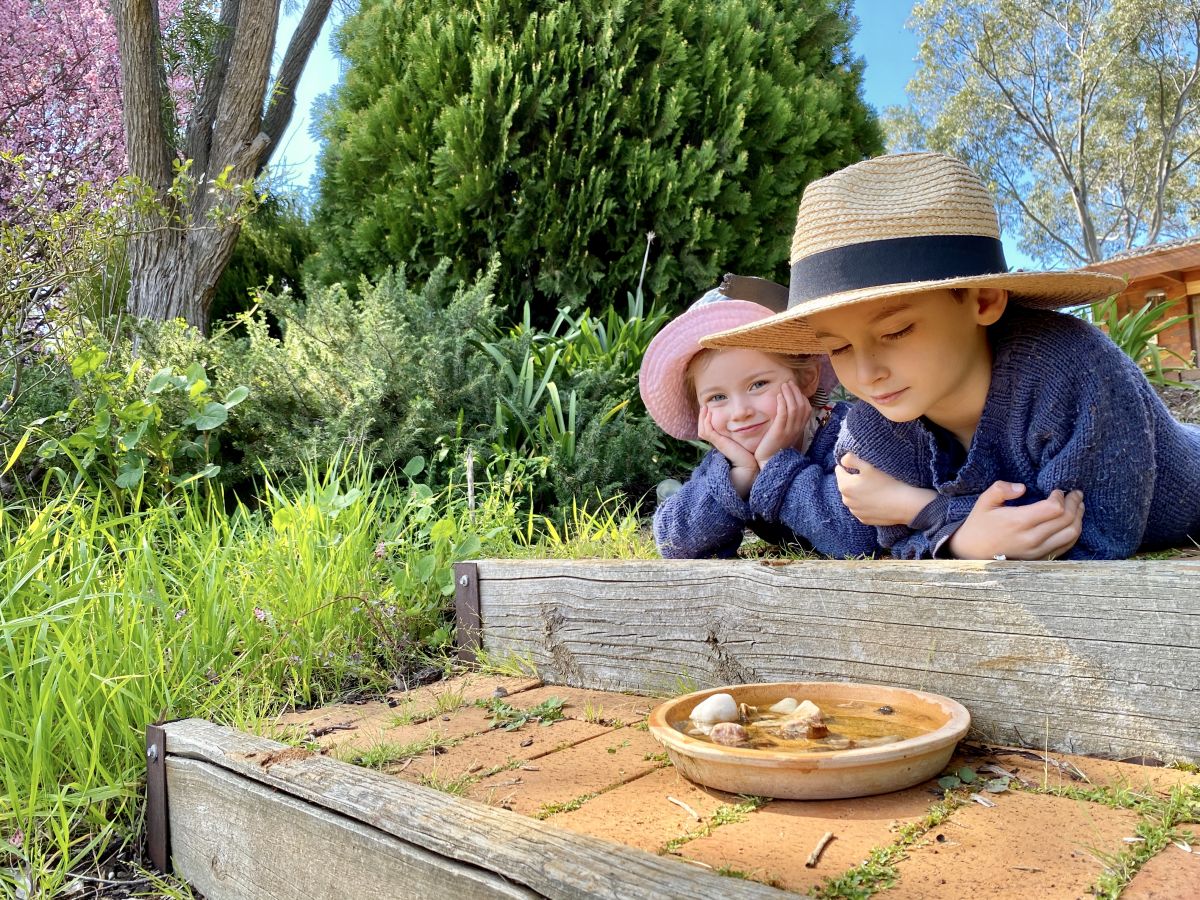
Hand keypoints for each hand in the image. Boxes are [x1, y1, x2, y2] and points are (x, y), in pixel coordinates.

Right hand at [698, 407, 757, 498]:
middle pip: (703, 430)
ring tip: (705, 407)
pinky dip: (706, 422)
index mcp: (721, 442)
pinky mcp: (719, 443)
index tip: (709, 410)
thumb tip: (746, 422)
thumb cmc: (750, 455)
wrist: (751, 466)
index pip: (708, 431)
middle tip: (704, 407)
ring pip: (703, 430)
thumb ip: (740, 434)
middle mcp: (717, 442)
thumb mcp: (743, 442)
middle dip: (702, 418)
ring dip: (702, 418)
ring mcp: (717, 443)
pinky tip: (709, 414)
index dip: (706, 421)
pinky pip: (708, 431)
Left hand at [754, 381, 811, 465]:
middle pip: (801, 406)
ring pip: (794, 408)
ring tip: (784, 385)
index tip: (794, 388)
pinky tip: (778, 395)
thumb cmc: (774, 447)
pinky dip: (782, 403)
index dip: (801, 396)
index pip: (806, 409)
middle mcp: (797, 429)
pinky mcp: (779, 432)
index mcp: (799, 429)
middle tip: (789, 382)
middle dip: (795, 392)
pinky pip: (783, 414)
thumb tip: (785, 409)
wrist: (769, 462)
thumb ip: (787, 422)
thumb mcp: (785, 433)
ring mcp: (789, 430)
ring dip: (789, 394)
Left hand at [836, 452, 938, 525]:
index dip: (850, 466)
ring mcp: (855, 511)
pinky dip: (865, 504)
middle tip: (871, 478)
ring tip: (875, 490)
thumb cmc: (886, 483)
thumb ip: (851, 460)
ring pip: (853, 497)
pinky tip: (877, 500)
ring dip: (859, 493)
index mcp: (845, 486)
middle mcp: (846, 500)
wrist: (903, 504)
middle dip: (854, 480)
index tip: (863, 467)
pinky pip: (861, 508)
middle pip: (845, 484)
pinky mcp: (864, 519)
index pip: (840, 470)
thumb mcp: (868, 467)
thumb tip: (842, 459)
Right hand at [947, 482, 1083, 559]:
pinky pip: (1066, 546)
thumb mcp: (984, 502)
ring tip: (1078, 506)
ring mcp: (1038, 551)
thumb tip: (1022, 487)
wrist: (972, 552)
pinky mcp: (1040, 558)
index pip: (1054, 508)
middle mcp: (1031, 538)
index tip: (1057, 490)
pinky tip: (1073, 522)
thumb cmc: (980, 524)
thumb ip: (1001, 489)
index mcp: (1018, 522)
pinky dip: (1074, 532)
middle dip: (1075, 503)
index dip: (1061, 497)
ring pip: (1071, 533)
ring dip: (1078, 518)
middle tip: (1075, 494)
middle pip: (1066, 520)